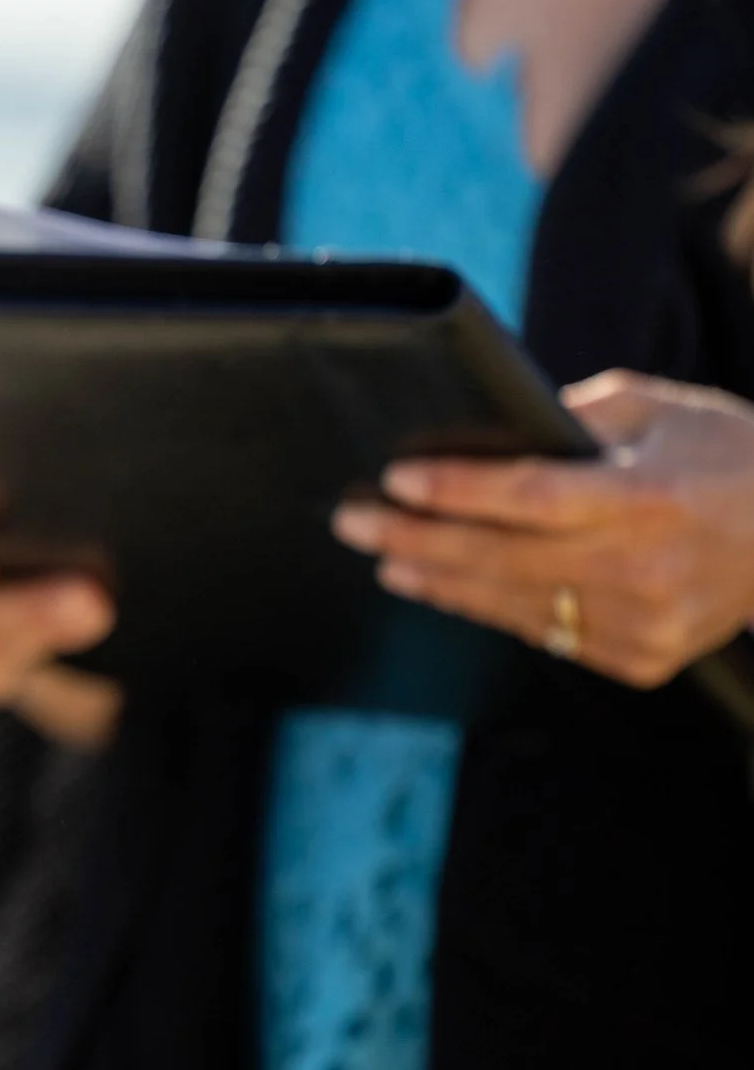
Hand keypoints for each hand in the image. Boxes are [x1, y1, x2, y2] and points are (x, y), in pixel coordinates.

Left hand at [333, 369, 753, 687]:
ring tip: (385, 559)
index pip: (529, 496)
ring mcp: (643, 622)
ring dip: (438, 581)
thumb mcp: (658, 410)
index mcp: (650, 496)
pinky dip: (492, 608)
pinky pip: (543, 634)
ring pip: (511, 604)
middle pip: (500, 557)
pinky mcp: (641, 658)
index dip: (455, 490)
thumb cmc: (726, 456)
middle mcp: (645, 565)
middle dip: (414, 539)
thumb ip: (571, 417)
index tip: (394, 479)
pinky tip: (448, 588)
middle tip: (352, 521)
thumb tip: (487, 433)